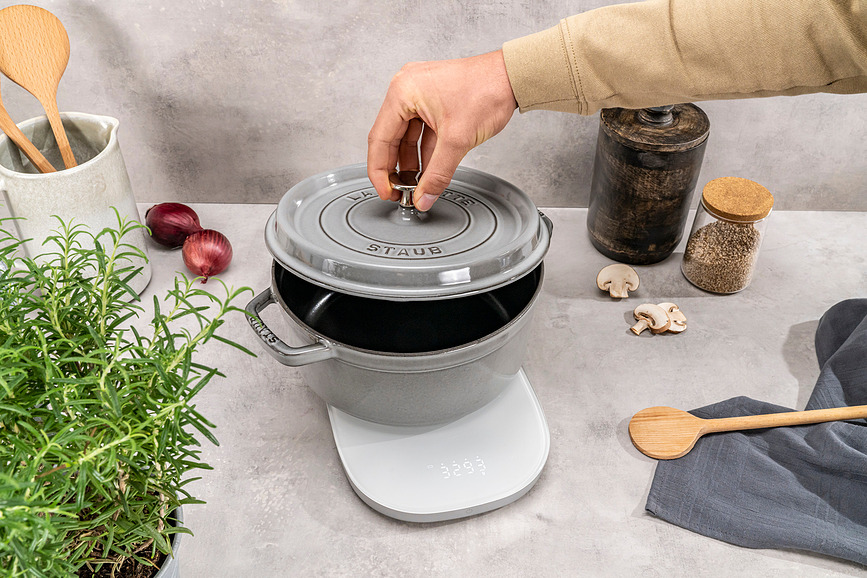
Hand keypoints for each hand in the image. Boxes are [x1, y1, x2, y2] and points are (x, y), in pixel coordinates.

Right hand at [367, 50, 517, 210]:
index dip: (380, 172)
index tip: (386, 193)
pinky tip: (427, 170)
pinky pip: (421, 130)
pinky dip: (424, 151)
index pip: (379, 139)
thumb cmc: (487, 90)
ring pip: (406, 136)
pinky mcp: (432, 99)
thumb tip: (423, 198)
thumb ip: (437, 174)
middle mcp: (406, 89)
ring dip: (411, 162)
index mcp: (402, 92)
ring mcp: (419, 93)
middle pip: (390, 138)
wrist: (512, 76)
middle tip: (400, 193)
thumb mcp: (457, 141)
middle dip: (396, 169)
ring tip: (415, 185)